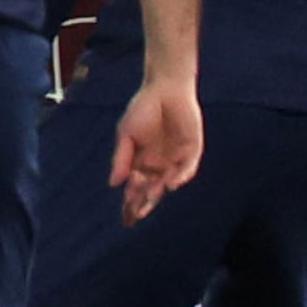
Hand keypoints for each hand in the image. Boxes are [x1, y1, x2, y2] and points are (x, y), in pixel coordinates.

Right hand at [110, 75, 202, 218]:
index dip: (131, 203)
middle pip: (152, 190)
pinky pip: (187, 168)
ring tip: (149, 200)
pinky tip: (171, 184)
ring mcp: (176, 158)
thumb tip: (114, 183)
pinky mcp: (192, 151)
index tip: (126, 218)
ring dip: (159, 192)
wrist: (165, 89)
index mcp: (141, 161)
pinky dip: (180, 177)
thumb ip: (121, 159)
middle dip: (144, 203)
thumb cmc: (143, 109)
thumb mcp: (126, 134)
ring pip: (169, 182)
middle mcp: (159, 164)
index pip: (136, 187)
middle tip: (136, 215)